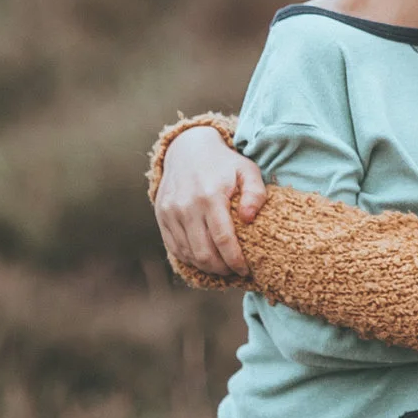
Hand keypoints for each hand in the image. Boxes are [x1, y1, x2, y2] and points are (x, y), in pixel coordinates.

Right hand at [156, 126, 266, 277]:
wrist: (187, 148)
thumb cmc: (224, 163)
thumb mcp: (247, 170)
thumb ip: (256, 193)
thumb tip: (249, 218)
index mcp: (210, 195)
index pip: (223, 239)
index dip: (235, 261)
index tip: (245, 270)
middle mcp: (187, 205)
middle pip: (204, 253)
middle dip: (222, 269)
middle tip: (234, 270)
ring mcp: (171, 211)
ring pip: (189, 254)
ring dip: (206, 267)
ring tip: (221, 266)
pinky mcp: (162, 216)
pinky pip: (175, 248)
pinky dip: (190, 258)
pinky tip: (204, 258)